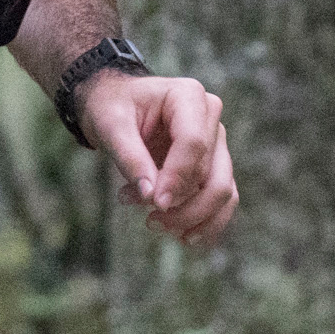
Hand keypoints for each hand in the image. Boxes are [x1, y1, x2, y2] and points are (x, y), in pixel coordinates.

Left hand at [82, 72, 237, 246]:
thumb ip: (130, 157)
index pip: (194, 143)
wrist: (115, 105)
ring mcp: (215, 143)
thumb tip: (151, 196)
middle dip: (184, 207)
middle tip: (150, 222)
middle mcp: (210, 119)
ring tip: (157, 226)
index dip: (176, 178)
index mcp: (189, 97)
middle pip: (213, 174)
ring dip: (194, 218)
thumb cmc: (112, 107)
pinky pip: (222, 200)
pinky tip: (180, 236)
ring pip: (223, 191)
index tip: (154, 204)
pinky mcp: (212, 165)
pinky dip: (205, 222)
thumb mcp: (111, 126)